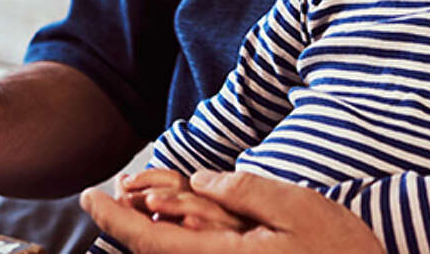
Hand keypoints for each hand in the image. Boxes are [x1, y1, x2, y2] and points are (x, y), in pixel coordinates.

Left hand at [81, 169, 383, 252]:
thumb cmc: (339, 252)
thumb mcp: (294, 206)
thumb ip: (241, 191)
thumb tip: (197, 182)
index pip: (152, 244)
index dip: (114, 220)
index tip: (89, 195)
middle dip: (124, 226)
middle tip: (107, 194)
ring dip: (146, 237)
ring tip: (135, 203)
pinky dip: (172, 245)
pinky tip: (175, 224)